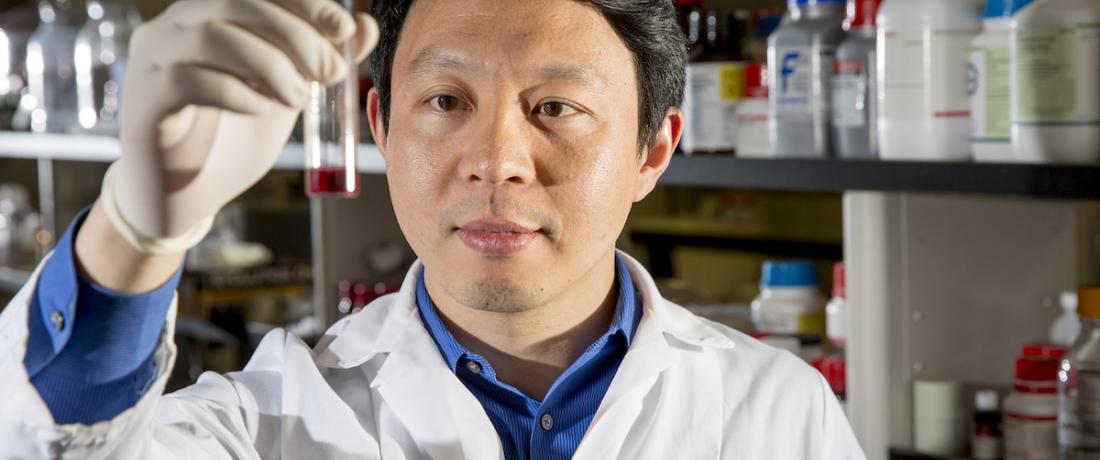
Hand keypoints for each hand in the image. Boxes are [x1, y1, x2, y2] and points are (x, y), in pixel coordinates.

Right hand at [115, 0, 378, 239]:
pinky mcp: (144, 101)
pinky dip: (238, 93)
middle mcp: (173, 27)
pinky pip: (189, 80)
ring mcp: (151, 61)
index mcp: (207, 15)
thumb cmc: (232, 140)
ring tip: (296, 99)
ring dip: (270, 65)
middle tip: (330, 73)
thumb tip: (365, 27)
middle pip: (235, 1)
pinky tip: (261, 111)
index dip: (305, 2)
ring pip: (213, 35)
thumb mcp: (287, 95)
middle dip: (296, 33)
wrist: (183, 198)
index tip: (344, 30)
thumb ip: (320, 61)